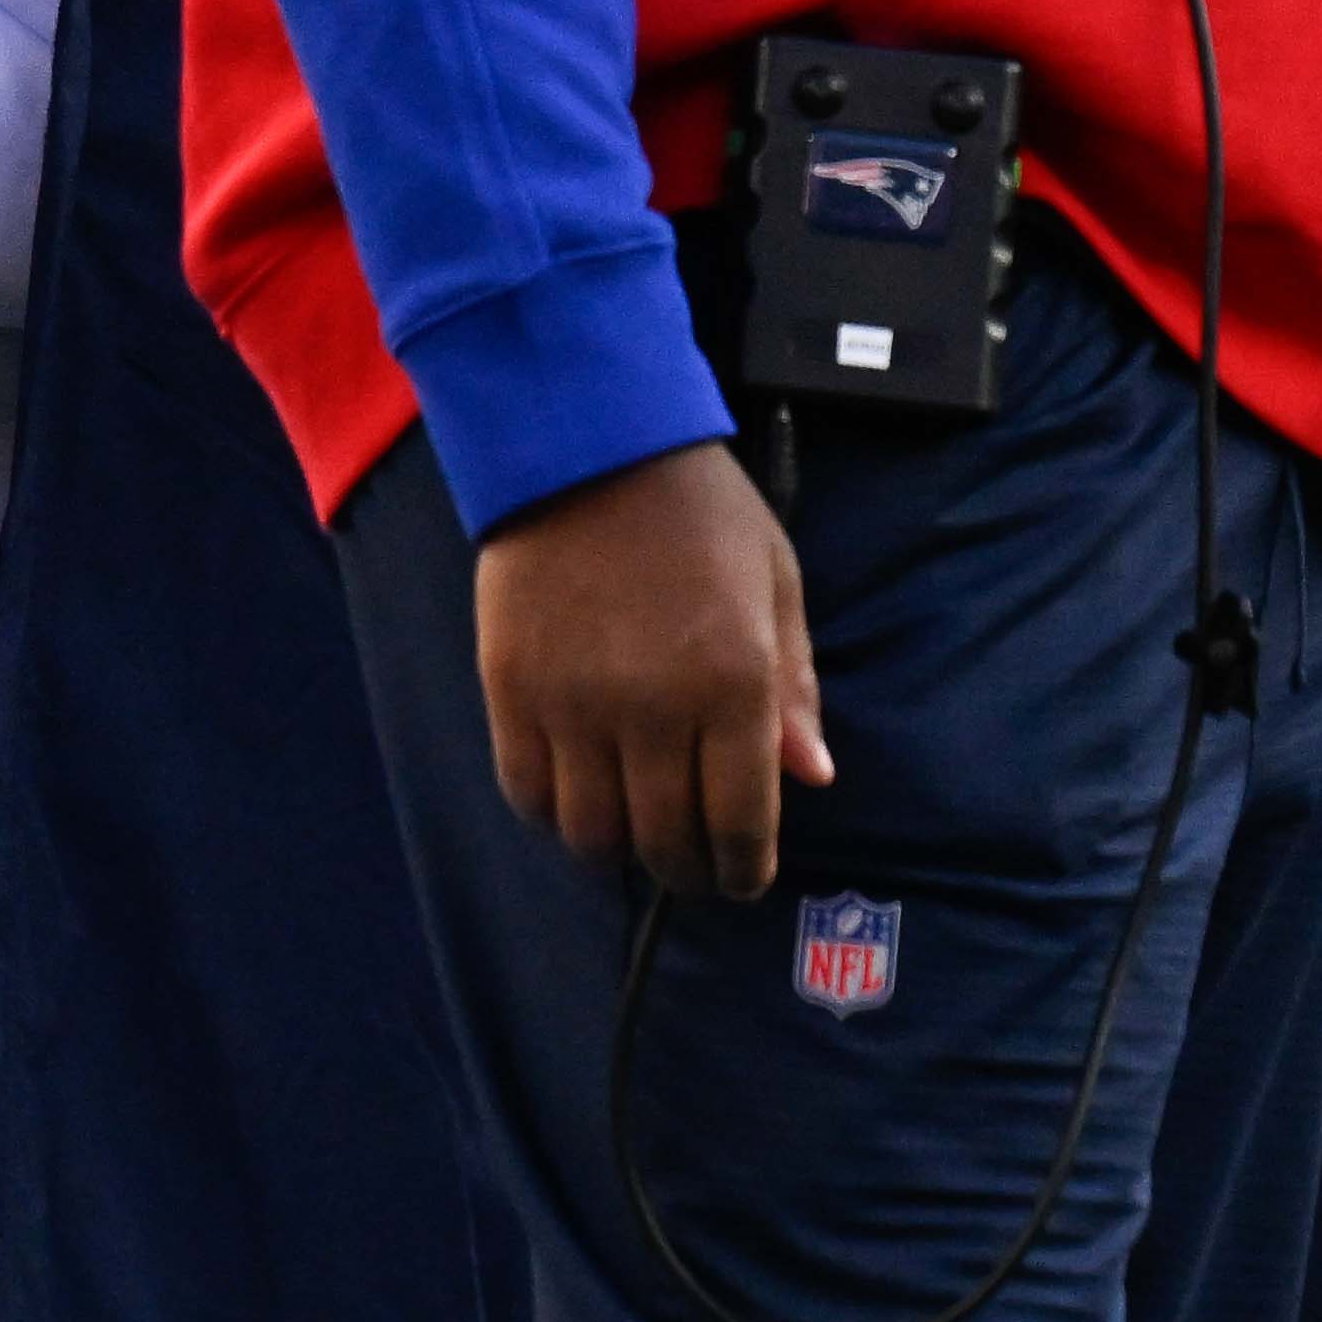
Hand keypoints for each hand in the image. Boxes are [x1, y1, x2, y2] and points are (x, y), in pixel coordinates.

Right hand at [473, 441, 833, 896]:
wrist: (589, 443)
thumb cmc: (699, 509)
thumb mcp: (774, 581)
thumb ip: (793, 685)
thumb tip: (810, 777)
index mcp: (734, 680)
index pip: (740, 820)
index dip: (743, 868)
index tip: (744, 878)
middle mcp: (653, 708)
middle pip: (664, 841)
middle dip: (687, 869)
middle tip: (694, 866)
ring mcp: (574, 706)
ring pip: (591, 835)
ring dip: (619, 851)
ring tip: (635, 835)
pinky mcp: (510, 694)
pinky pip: (528, 795)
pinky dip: (555, 815)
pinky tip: (578, 799)